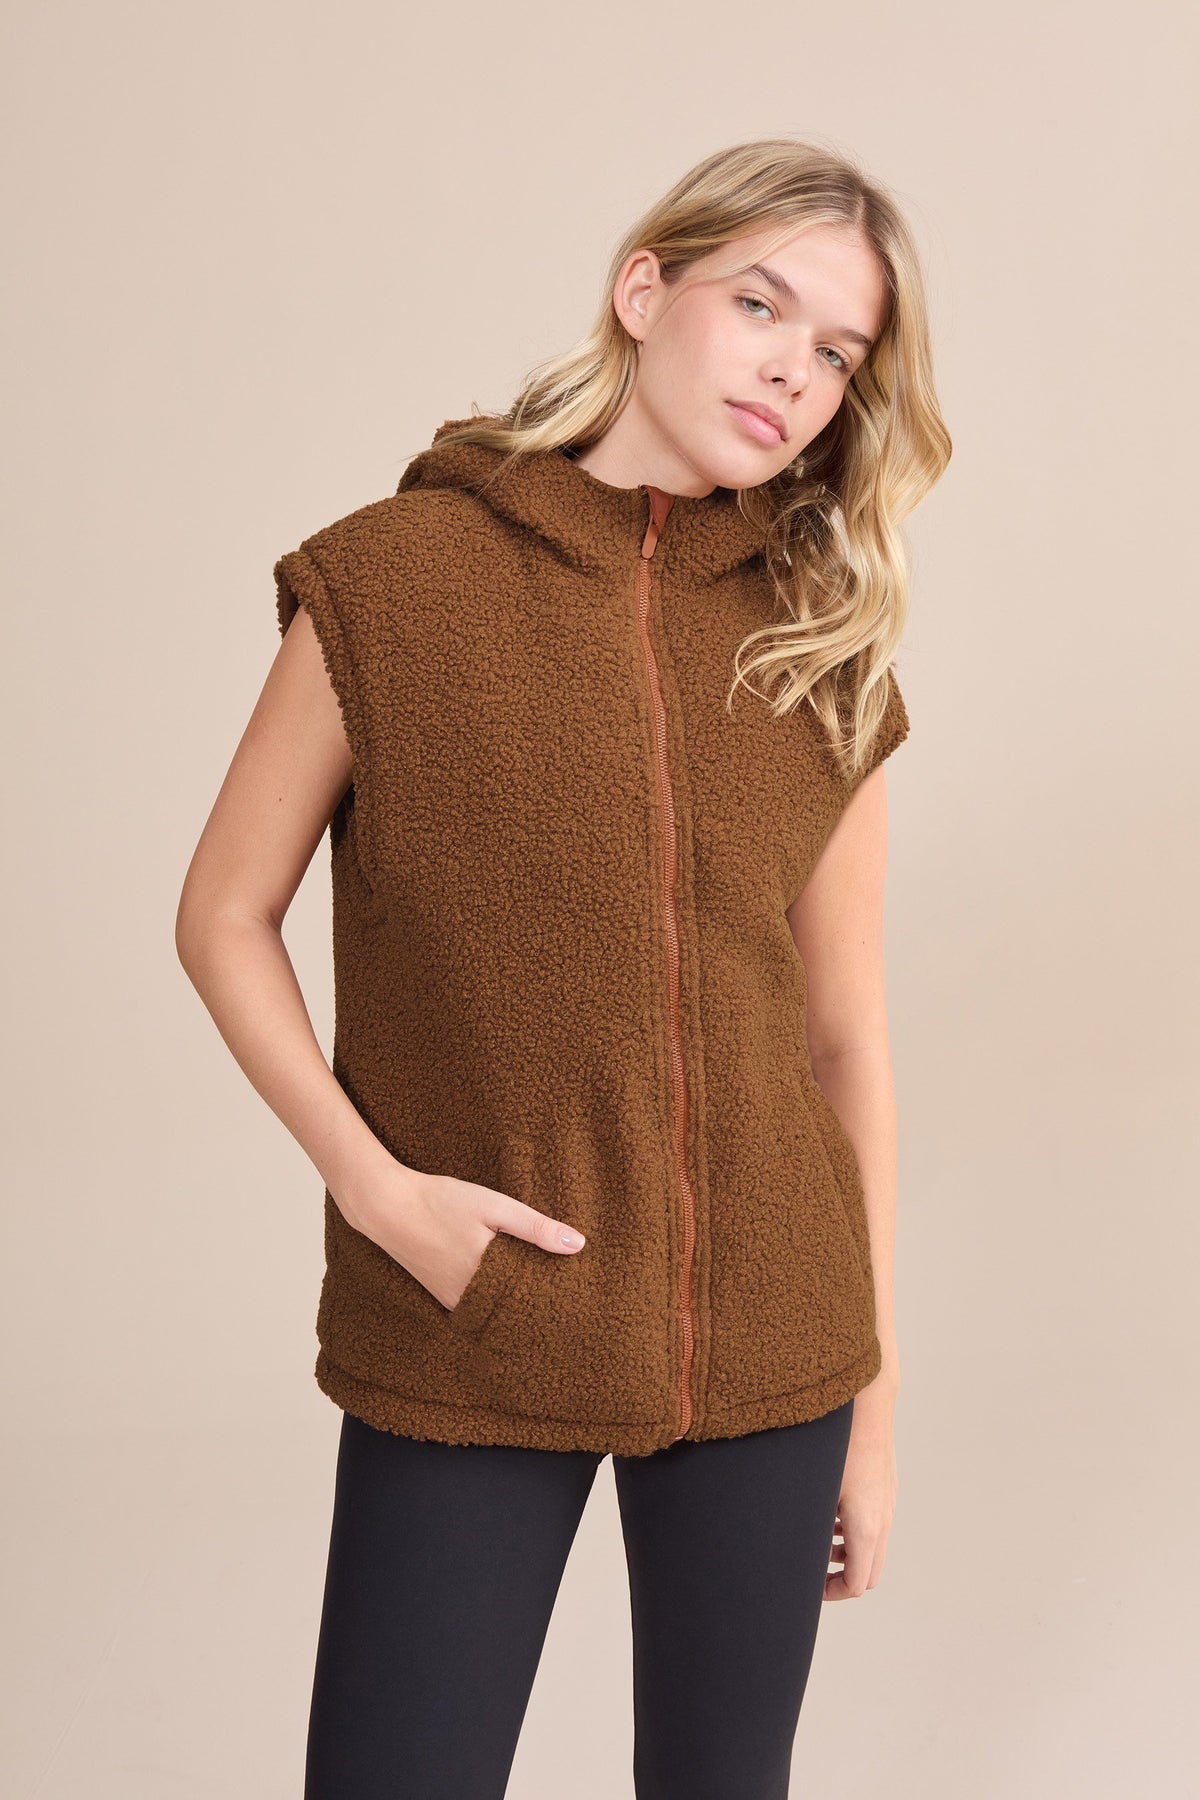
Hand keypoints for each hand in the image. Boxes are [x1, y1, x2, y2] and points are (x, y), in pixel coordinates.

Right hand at [336, 1155, 586, 1310]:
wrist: (387, 1206)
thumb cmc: (441, 1202)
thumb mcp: (494, 1207)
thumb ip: (535, 1227)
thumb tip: (578, 1245)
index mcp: (487, 1280)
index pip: (532, 1303)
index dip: (555, 1301)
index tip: (578, 1299)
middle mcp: (469, 1299)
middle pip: (514, 1310)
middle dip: (538, 1305)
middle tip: (568, 1300)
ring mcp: (452, 1300)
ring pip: (494, 1310)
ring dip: (514, 1302)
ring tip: (542, 1292)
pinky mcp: (441, 1295)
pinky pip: (475, 1305)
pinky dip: (492, 1298)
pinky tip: (504, 1284)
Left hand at [825, 1379, 898, 1599]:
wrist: (866, 1403)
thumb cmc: (835, 1442)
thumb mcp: (814, 1489)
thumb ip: (804, 1523)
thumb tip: (778, 1544)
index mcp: (866, 1526)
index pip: (858, 1584)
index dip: (833, 1594)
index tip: (810, 1588)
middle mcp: (883, 1518)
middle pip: (870, 1573)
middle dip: (842, 1578)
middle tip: (813, 1571)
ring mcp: (888, 1501)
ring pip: (874, 1546)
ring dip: (849, 1553)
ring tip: (819, 1540)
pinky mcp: (887, 1485)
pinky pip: (877, 1521)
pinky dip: (856, 1529)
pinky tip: (830, 1511)